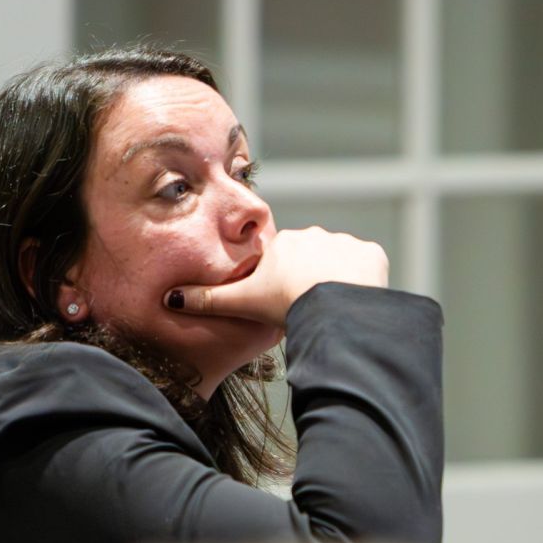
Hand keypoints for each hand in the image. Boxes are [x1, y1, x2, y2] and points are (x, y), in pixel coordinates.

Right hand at [165, 227, 388, 324]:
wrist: (332, 305)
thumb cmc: (285, 302)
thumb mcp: (243, 302)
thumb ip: (209, 300)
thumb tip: (171, 299)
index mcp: (285, 243)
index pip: (281, 263)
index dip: (282, 284)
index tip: (285, 303)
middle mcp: (315, 235)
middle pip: (311, 261)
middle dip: (309, 280)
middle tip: (308, 307)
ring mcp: (346, 243)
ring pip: (340, 264)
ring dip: (337, 282)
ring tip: (331, 308)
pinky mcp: (372, 255)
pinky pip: (366, 268)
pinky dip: (362, 283)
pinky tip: (353, 301)